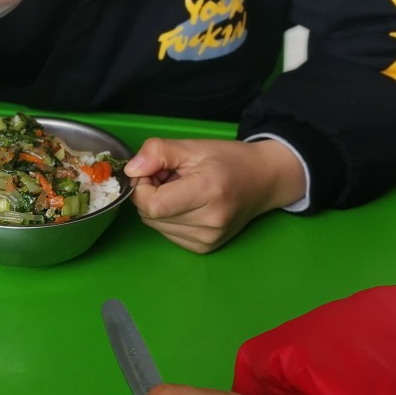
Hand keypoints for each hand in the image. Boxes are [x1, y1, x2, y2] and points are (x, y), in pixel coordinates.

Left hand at [126, 139, 305, 252]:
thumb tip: (131, 169)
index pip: (152, 204)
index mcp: (208, 192)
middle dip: (149, 193)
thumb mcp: (193, 146)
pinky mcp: (205, 248)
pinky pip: (168, 233)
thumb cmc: (229, 159)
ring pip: (155, 226)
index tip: (152, 170)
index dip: (141, 186)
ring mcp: (208, 239)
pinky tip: (187, 203)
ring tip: (181, 189)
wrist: (264, 180)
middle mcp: (209, 222)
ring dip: (158, 206)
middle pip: (150, 216)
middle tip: (169, 176)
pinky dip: (169, 217)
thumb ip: (158, 152)